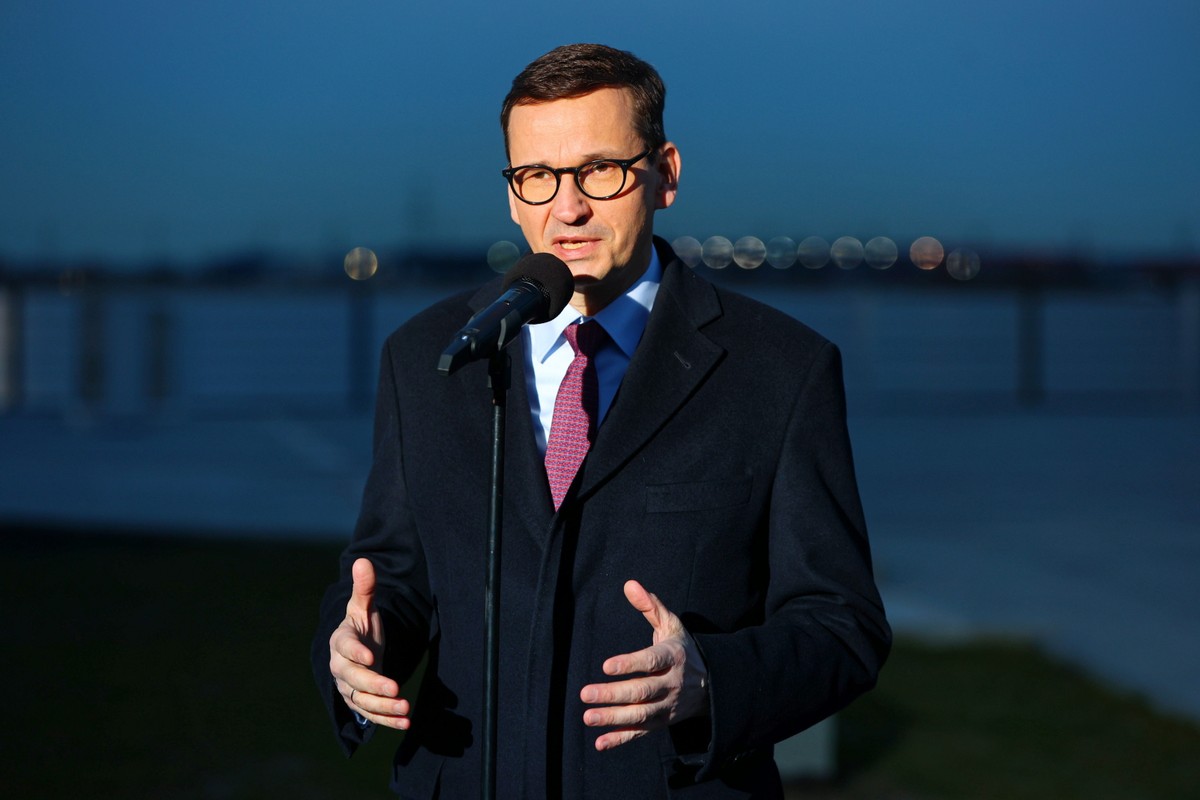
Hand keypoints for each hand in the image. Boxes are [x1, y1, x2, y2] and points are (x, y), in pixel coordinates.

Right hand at [328, 557, 410, 728]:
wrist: (358, 651)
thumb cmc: (361, 627)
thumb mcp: (363, 607)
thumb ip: (364, 588)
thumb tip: (363, 561)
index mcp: (342, 642)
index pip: (345, 648)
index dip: (356, 653)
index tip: (371, 656)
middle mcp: (341, 668)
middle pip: (353, 680)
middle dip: (374, 685)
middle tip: (395, 687)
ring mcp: (349, 688)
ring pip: (362, 701)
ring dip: (383, 707)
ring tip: (406, 708)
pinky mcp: (360, 703)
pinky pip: (371, 715)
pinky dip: (387, 721)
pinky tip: (406, 722)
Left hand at [580, 580, 708, 750]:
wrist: (714, 685)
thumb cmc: (684, 649)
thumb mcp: (672, 625)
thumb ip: (650, 606)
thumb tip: (629, 584)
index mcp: (673, 657)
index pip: (651, 662)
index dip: (630, 664)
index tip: (607, 666)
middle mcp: (671, 684)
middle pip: (642, 692)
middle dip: (613, 694)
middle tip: (585, 693)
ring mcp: (667, 706)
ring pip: (640, 715)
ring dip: (613, 718)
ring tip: (588, 716)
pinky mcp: (662, 723)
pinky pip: (641, 733)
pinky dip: (620, 739)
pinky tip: (600, 742)